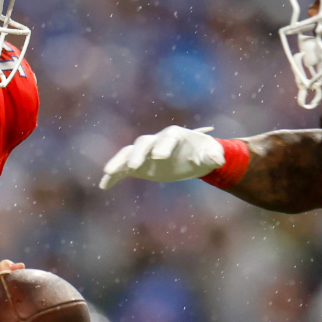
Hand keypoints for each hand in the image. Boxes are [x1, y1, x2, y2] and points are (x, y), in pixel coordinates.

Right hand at [99, 126, 223, 189]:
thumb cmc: (205, 154)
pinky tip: (104, 185)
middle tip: (134, 167)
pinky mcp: (140, 165)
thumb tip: (217, 160)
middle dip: (138, 154)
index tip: (160, 158)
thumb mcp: (212, 155)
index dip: (163, 146)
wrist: (195, 159)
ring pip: (128, 153)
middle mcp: (157, 141)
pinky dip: (114, 175)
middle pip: (143, 143)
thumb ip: (214, 156)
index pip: (167, 138)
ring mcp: (146, 153)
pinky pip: (123, 169)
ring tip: (108, 172)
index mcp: (175, 135)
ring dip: (118, 162)